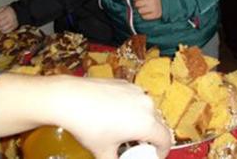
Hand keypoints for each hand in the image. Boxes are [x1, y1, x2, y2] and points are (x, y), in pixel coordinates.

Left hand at [0, 6, 18, 32]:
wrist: (20, 12)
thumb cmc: (10, 10)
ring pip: (2, 29)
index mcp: (7, 12)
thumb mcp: (3, 8)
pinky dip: (2, 31)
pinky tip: (1, 28)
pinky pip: (6, 31)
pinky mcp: (14, 27)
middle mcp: (10, 18)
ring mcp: (13, 23)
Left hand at [57, 78, 171, 158]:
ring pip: (148, 109)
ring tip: (125, 129)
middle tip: (137, 145)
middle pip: (158, 124)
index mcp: (147, 124)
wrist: (70, 98)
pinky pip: (136, 98)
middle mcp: (147, 105)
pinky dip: (132, 108)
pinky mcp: (126, 83)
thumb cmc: (89, 127)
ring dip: (142, 121)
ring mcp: (137, 91)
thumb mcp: (103, 152)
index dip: (162, 151)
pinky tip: (114, 113)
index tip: (154, 156)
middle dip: (151, 137)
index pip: (166, 139)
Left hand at [132, 0, 161, 19]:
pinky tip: (147, 12)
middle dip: (137, 4)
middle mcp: (153, 0)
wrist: (165, 3)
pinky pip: (144, 17)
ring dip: (140, 10)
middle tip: (140, 4)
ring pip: (140, 11)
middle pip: (137, 4)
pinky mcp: (155, 15)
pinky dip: (144, 15)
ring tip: (143, 8)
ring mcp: (155, 8)